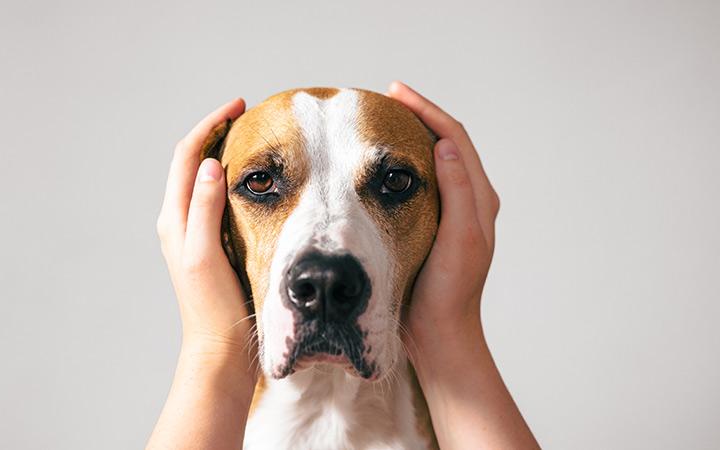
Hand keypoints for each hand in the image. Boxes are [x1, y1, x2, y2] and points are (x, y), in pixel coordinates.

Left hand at [156, 98, 252, 360]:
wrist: (218, 350)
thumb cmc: (214, 308)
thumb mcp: (206, 254)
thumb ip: (204, 209)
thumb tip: (210, 165)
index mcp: (174, 219)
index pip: (187, 156)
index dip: (210, 126)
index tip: (239, 107)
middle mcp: (178, 222)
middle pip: (191, 163)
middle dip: (215, 133)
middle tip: (246, 117)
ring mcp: (192, 234)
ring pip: (202, 180)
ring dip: (221, 154)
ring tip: (250, 140)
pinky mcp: (208, 245)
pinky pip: (214, 199)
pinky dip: (229, 180)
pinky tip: (253, 183)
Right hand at [389, 82, 537, 448]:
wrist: (440, 333)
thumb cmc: (449, 291)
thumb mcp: (459, 239)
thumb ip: (459, 192)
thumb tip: (444, 145)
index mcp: (479, 199)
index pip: (454, 139)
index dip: (427, 111)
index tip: (395, 93)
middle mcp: (469, 201)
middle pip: (445, 143)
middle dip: (418, 116)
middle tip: (386, 99)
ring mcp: (450, 213)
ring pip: (432, 161)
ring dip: (411, 137)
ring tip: (383, 122)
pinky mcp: (432, 225)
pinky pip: (419, 183)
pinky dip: (402, 164)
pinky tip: (381, 165)